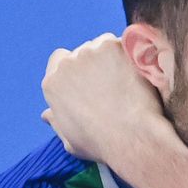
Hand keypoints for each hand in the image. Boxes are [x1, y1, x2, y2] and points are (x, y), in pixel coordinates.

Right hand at [40, 33, 171, 163]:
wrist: (131, 136)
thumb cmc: (103, 145)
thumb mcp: (72, 140)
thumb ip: (58, 123)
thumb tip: (47, 115)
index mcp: (52, 84)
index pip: (59, 61)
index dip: (77, 68)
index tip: (93, 78)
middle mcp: (66, 65)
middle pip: (82, 52)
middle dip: (97, 63)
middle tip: (117, 82)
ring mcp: (89, 53)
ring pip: (102, 44)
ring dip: (114, 56)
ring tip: (129, 80)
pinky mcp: (113, 46)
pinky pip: (124, 42)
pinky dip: (132, 53)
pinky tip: (140, 73)